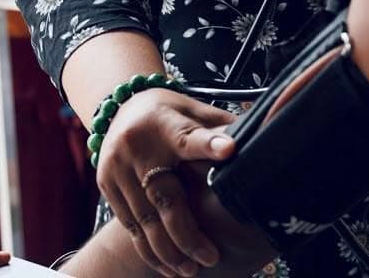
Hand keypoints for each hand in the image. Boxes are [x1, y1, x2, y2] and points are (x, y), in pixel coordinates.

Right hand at [98, 87, 236, 276]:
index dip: (209, 145)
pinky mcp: (105, 184)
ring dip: (168, 251)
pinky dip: (148, 249)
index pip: (189, 137)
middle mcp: (136, 145)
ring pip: (144, 219)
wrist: (119, 106)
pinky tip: (168, 266)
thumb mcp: (194, 110)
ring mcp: (117, 167)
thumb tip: (263, 139)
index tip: (231, 151)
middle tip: (211, 257)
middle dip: (187, 232)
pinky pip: (128, 225)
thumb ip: (220, 128)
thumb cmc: (170, 113)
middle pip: (164, 195)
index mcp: (165, 122)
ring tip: (191, 271)